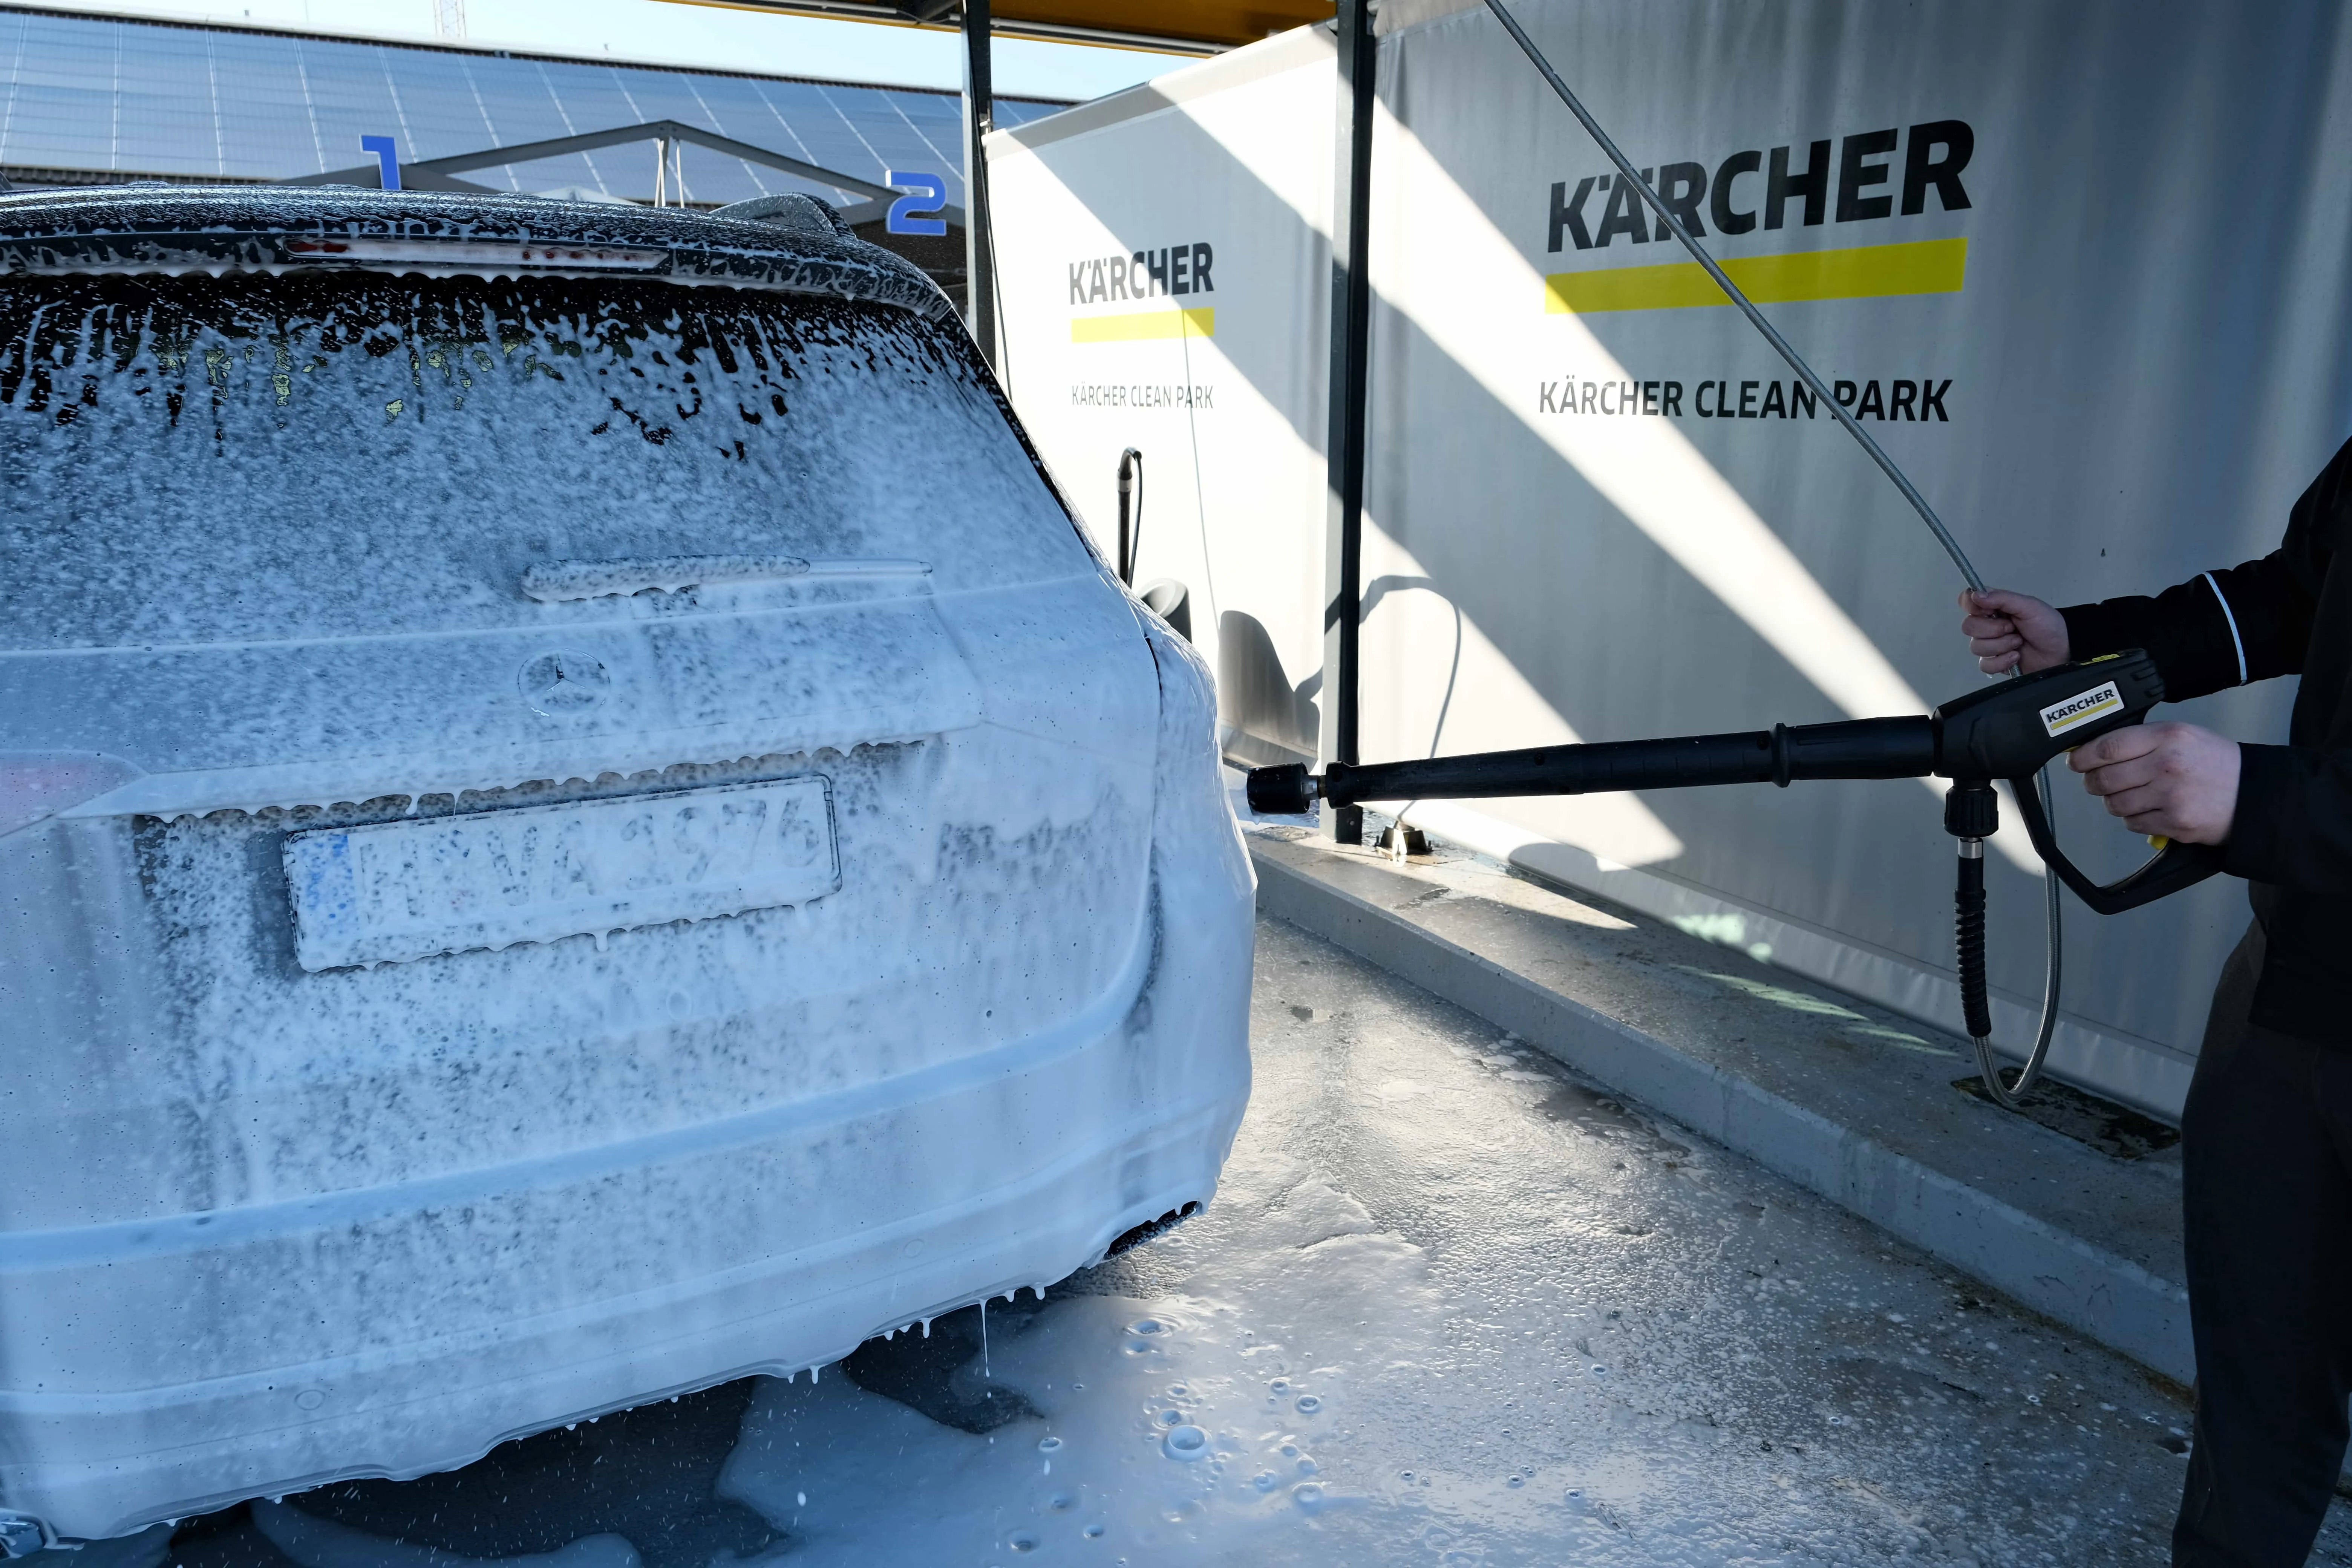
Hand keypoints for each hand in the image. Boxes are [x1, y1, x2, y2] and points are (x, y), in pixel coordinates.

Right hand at [1959, 589, 2069, 673]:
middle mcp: (1988, 625)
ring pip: (1975, 647)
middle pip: (1968, 626)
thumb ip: (2002, 598)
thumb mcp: (2029, 606)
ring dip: (2001, 645)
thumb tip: (1977, 595)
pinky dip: (2002, 661)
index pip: (1967, 600)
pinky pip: (1984, 664)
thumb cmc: (2048, 627)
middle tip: (2012, 628)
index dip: (1971, 605)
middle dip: (1992, 629)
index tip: (1987, 610)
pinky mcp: (1994, 662)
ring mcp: (1990, 645)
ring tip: (2018, 643)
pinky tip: (2015, 657)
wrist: (2061, 652)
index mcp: (1994, 607)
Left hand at [2070, 723, 2240, 843]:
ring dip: (2116, 801)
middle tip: (2098, 781)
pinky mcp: (2174, 823)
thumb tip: (2094, 749)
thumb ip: (2140, 740)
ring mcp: (2170, 796)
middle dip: (2094, 782)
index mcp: (2168, 737)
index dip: (2083, 756)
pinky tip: (2152, 808)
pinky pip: (2132, 823)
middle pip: (2104, 778)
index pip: (2108, 746)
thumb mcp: (2182, 735)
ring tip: (2134, 794)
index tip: (2076, 761)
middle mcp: (2167, 765)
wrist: (2254, 793)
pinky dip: (2134, 818)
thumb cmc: (2215, 763)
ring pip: (2114, 804)